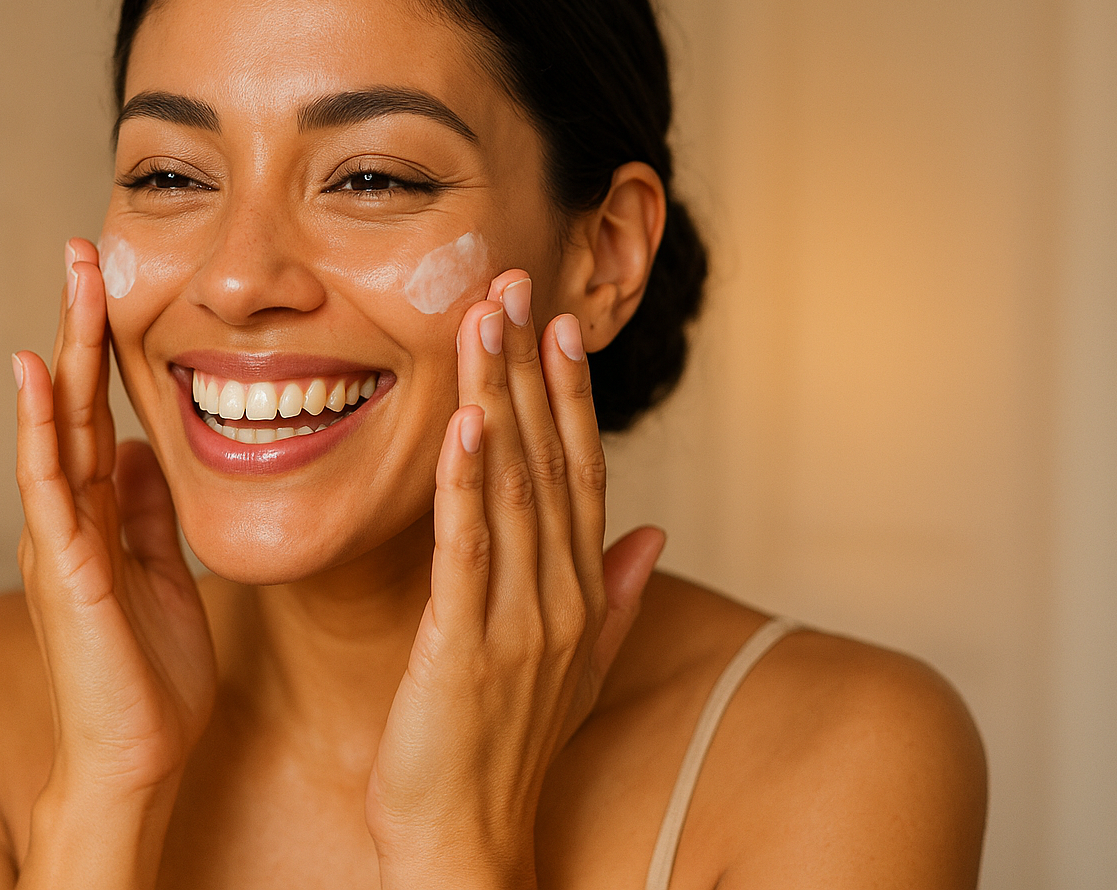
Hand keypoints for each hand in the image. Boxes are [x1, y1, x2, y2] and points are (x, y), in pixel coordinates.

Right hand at [12, 239, 214, 884]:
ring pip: (55, 426)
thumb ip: (145, 513)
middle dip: (81, 326)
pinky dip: (38, 427)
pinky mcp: (63, 569)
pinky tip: (36, 372)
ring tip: (71, 277)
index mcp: (99, 517)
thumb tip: (140, 450)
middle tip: (84, 250)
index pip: (98, 415)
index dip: (105, 351)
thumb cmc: (150, 676)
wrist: (138, 758)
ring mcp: (59, 540)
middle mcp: (70, 518)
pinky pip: (47, 486)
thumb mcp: (162, 572)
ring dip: (63, 348)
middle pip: (72, 404)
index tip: (114, 287)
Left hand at [366, 269, 664, 888]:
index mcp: (579, 593)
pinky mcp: (466, 646)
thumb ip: (614, 594)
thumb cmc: (504, 750)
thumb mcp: (574, 664)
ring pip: (513, 486)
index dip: (572, 394)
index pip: (581, 471)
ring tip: (488, 321)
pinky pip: (469, 549)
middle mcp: (561, 596)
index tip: (559, 323)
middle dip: (533, 366)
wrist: (467, 841)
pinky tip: (466, 422)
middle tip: (514, 282)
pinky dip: (469, 482)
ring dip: (502, 397)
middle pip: (551, 458)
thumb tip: (650, 531)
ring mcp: (519, 620)